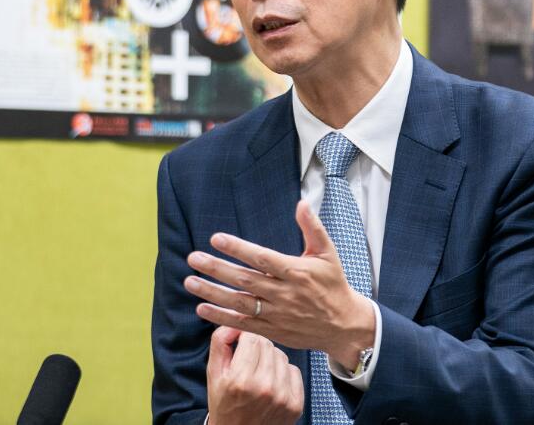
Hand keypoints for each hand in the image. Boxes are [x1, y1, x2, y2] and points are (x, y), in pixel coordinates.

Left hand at [185, 201, 374, 369]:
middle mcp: (285, 294)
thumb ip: (313, 228)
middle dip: (217, 269)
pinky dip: (221, 318)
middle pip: (245, 280)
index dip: (238, 248)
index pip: (262, 258)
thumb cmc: (333, 284)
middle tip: (193, 258)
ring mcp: (277, 314)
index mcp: (297, 272)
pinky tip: (202, 308)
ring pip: (240, 303)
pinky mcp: (273, 331)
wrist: (343, 326)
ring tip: (190, 281)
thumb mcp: (328, 253)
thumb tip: (302, 203)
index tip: (216, 238)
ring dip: (213, 293)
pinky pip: (243, 324)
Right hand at [206, 326, 302, 424]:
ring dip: (270, 359)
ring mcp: (282, 397)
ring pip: (281, 355)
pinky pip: (294, 370)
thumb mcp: (213, 373)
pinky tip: (272, 383)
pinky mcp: (296, 404)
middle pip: (267, 344)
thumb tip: (235, 321)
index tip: (240, 345)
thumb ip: (220, 341)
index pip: (251, 337)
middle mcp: (264, 388)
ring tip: (259, 373)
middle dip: (256, 347)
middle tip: (248, 362)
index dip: (244, 337)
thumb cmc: (224, 404)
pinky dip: (283, 373)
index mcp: (240, 379)